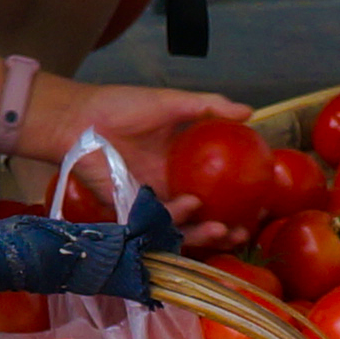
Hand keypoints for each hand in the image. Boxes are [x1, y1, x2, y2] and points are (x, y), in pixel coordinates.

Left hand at [56, 80, 250, 230]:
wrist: (80, 118)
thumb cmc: (122, 107)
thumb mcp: (172, 103)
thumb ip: (209, 107)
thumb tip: (250, 111)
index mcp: (181, 168)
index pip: (215, 193)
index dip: (236, 204)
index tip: (259, 207)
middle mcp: (168, 189)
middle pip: (201, 219)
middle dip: (224, 232)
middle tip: (244, 232)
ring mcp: (149, 202)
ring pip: (180, 229)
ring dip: (204, 235)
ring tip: (224, 231)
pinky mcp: (129, 210)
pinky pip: (155, 224)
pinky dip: (175, 218)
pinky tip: (190, 205)